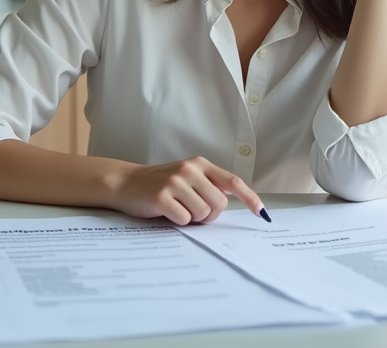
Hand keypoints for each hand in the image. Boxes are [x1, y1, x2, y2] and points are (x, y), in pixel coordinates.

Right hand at [105, 156, 265, 225]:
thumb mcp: (186, 177)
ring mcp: (175, 182)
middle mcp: (189, 170)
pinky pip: (184, 220)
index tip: (261, 212)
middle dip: (209, 215)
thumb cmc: (159, 184)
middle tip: (192, 211)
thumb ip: (207, 185)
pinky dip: (178, 222)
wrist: (125, 183)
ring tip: (177, 209)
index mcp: (199, 164)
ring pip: (203, 214)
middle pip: (219, 204)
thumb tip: (230, 204)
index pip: (232, 181)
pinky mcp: (162, 197)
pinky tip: (166, 212)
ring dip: (192, 218)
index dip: (250, 197)